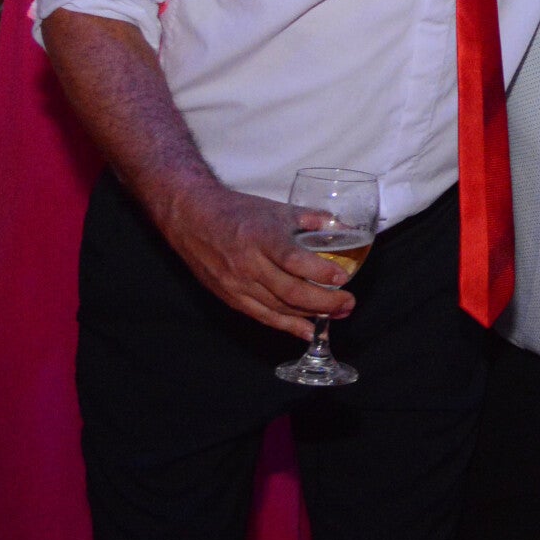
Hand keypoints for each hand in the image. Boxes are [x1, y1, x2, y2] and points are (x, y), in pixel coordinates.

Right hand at [152, 182, 356, 340]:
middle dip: (324, 301)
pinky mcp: (231, 298)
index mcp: (260, 237)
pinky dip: (288, 326)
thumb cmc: (238, 212)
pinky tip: (308, 331)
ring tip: (337, 314)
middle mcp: (248, 264)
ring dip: (311, 315)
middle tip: (347, 303)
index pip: (293, 260)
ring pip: (279, 308)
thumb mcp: (277, 209)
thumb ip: (313, 218)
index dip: (319, 272)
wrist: (192, 218)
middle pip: (290, 291)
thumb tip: (346, 227)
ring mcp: (237, 284)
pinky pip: (263, 317)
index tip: (343, 277)